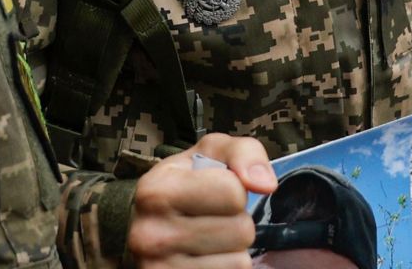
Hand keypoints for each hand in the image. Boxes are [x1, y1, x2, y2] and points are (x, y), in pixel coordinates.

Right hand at [129, 133, 275, 268]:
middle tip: (212, 219)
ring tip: (208, 239)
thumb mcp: (208, 154)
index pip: (233, 192)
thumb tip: (266, 185)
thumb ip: (243, 153)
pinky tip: (205, 259)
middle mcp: (151, 234)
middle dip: (236, 222)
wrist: (145, 229)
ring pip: (240, 261)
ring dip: (233, 249)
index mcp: (156, 191)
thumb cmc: (183, 186)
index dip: (234, 190)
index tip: (214, 192)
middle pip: (241, 230)